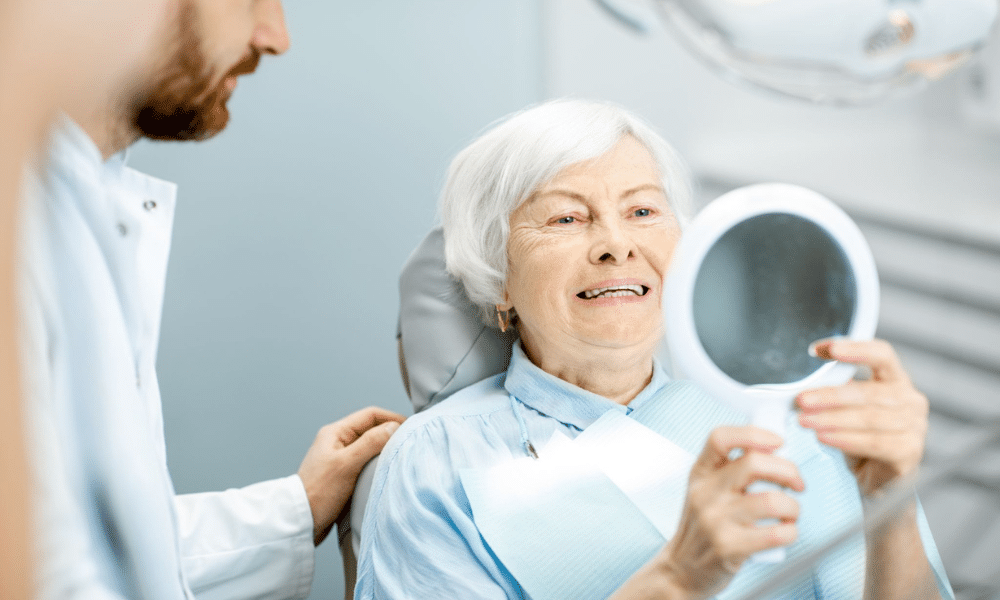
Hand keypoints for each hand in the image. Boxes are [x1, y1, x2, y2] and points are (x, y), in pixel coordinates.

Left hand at [297, 406, 405, 545]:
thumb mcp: (347, 464)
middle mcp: (337, 441)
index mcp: (336, 432)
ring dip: (384, 449)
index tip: (411, 428)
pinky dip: (377, 463)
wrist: (300, 521)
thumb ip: (370, 443)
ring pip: (369, 446)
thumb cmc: (319, 492)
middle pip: (370, 429)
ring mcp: (339, 458)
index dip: (392, 418)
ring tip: (400, 456)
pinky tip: (385, 471)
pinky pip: (365, 461)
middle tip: (409, 442)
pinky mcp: (342, 474)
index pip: (370, 415)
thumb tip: (393, 427)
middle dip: (390, 433)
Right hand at [662, 426, 803, 597]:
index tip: (778, 442)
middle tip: (797, 483)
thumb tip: (776, 450)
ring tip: (790, 513)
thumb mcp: (706, 490)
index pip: (721, 438)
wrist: (683, 568)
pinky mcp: (729, 547)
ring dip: (793, 507)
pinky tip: (785, 532)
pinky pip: (776, 534)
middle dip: (789, 471)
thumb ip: (731, 470)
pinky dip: (791, 532)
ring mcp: (715, 520)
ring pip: (772, 501)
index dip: (754, 434)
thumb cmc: (703, 527)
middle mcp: (705, 493)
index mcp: (700, 473)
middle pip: (754, 463)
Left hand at [796, 339, 927, 496]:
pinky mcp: (910, 452)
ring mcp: (916, 426)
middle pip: (869, 391)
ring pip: (869, 418)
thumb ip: (835, 392)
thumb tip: (804, 383)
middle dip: (830, 395)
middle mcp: (911, 400)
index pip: (882, 354)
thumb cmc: (860, 438)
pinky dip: (845, 439)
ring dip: (832, 419)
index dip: (855, 348)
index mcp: (896, 380)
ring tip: (805, 421)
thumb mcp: (846, 410)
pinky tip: (824, 437)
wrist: (877, 480)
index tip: (823, 349)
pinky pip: (874, 443)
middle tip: (802, 400)